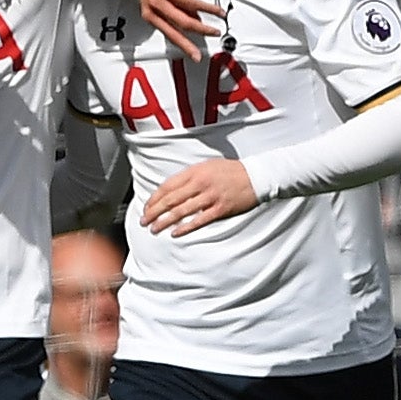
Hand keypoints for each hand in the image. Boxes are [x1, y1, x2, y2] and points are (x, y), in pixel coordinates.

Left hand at [133, 0, 221, 49]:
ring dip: (209, 10)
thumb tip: (195, 23)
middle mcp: (155, 3)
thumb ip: (175, 13)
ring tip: (220, 13)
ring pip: (190, 6)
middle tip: (215, 33)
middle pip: (183, 22)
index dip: (186, 46)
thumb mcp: (158, 0)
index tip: (197, 55)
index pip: (171, 34)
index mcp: (150, 14)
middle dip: (202, 30)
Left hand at [140, 157, 260, 235]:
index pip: (168, 186)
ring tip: (155, 229)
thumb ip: (190, 177)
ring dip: (165, 221)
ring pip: (182, 211)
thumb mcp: (208, 166)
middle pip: (171, 199)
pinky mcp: (221, 209)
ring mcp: (211, 196)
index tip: (147, 207)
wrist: (256, 176)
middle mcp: (201, 183)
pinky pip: (199, 220)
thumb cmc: (231, 171)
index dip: (155, 198)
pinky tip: (175, 233)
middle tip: (144, 221)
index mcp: (195, 171)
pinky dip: (186, 227)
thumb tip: (172, 190)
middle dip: (154, 211)